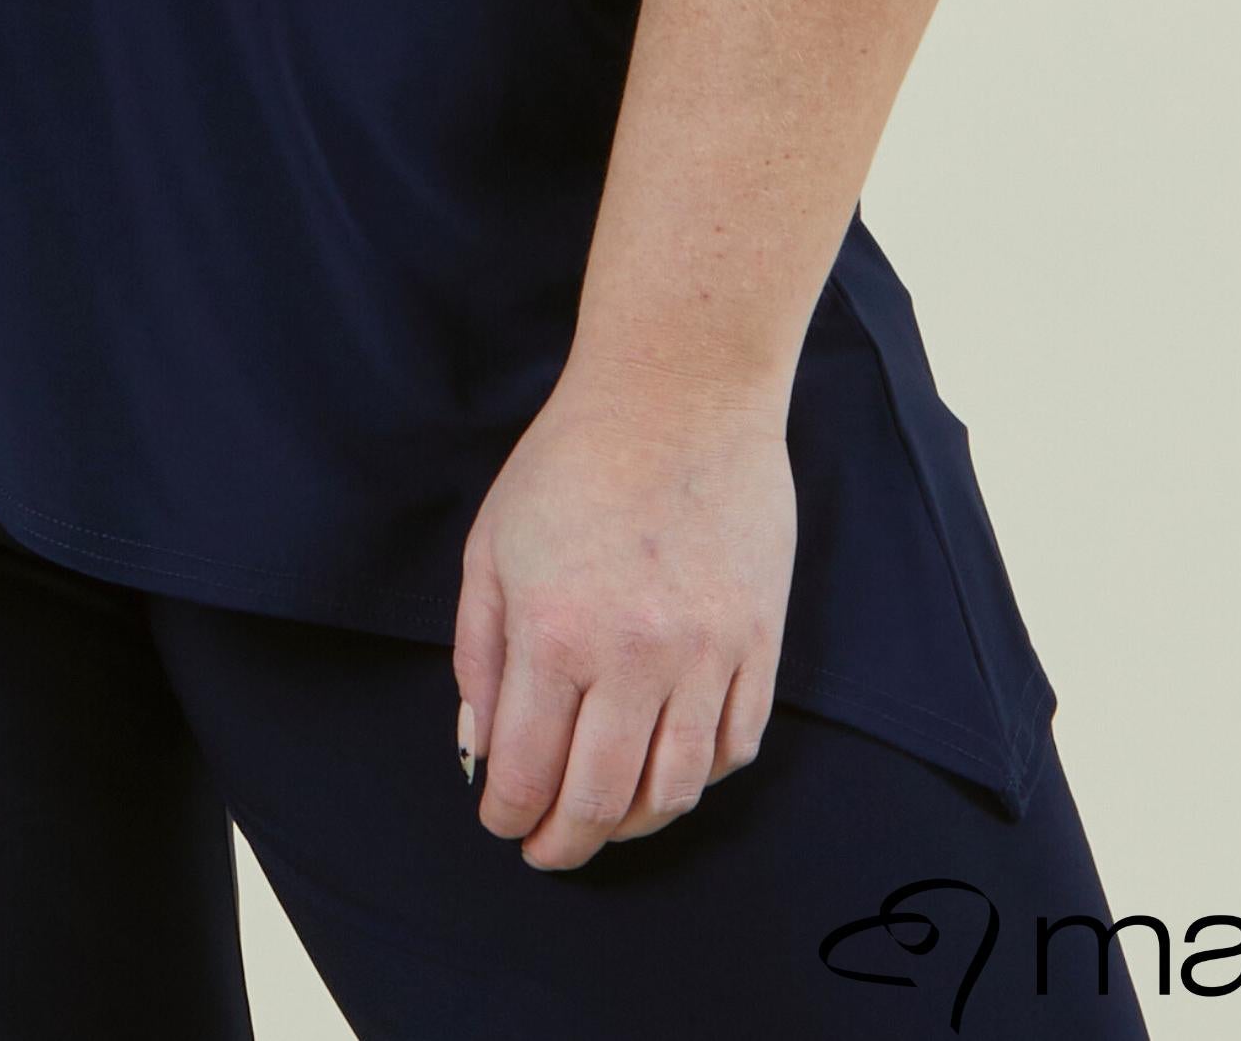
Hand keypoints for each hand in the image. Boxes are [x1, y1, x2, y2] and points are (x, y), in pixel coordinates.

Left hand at [452, 357, 794, 869]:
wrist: (680, 390)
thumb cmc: (572, 459)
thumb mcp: (494, 546)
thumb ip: (479, 655)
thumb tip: (481, 750)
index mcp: (555, 632)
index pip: (528, 771)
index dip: (508, 815)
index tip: (499, 822)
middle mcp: (635, 657)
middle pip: (600, 800)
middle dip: (564, 842)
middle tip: (547, 850)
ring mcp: (708, 653)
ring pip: (675, 789)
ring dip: (632, 823)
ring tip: (605, 820)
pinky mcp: (760, 641)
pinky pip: (735, 745)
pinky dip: (699, 777)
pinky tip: (668, 769)